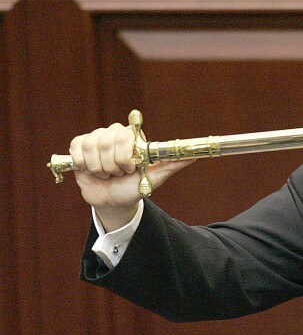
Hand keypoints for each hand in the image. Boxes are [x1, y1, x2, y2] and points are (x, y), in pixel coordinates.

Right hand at [69, 123, 191, 230]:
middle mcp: (115, 132)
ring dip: (100, 168)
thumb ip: (171, 165)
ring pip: (92, 147)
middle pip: (107, 141)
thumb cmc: (134, 187)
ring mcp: (96, 137)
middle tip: (119, 174)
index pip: (127, 134)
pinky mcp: (79, 145)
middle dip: (113, 165)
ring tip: (107, 174)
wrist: (112, 202)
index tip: (131, 169)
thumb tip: (194, 157)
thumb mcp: (153, 178)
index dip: (125, 156)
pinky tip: (92, 171)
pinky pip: (77, 149)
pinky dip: (85, 165)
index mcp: (134, 136)